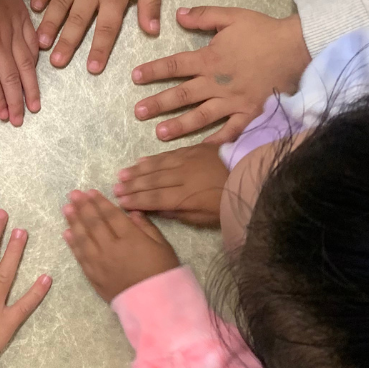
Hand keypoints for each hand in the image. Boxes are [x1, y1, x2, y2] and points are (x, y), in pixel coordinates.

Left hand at [0, 0, 38, 125]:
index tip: (2, 118)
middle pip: (10, 78)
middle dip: (16, 102)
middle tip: (19, 120)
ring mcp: (14, 31)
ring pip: (25, 65)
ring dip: (30, 88)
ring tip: (34, 106)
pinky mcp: (23, 20)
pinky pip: (32, 44)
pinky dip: (35, 62)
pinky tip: (37, 74)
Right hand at [31, 0, 163, 73]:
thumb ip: (150, 5)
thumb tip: (152, 32)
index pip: (106, 28)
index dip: (99, 50)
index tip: (91, 69)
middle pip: (77, 20)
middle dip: (66, 43)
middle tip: (56, 62)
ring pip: (59, 2)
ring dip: (49, 24)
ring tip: (40, 42)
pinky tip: (34, 7)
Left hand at [63, 190, 178, 301]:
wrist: (155, 306)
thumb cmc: (163, 273)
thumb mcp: (162, 246)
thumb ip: (146, 227)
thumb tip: (131, 212)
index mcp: (130, 238)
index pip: (111, 215)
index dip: (99, 202)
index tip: (90, 192)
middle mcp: (111, 248)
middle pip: (94, 224)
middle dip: (82, 207)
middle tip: (73, 195)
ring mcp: (100, 263)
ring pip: (83, 238)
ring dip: (73, 222)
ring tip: (66, 209)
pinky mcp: (94, 277)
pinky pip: (80, 257)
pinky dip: (73, 244)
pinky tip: (67, 233)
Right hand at [114, 144, 229, 226]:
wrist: (253, 174)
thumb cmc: (231, 202)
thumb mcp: (208, 217)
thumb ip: (181, 213)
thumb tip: (157, 211)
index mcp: (186, 196)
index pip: (155, 199)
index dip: (136, 201)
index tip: (120, 202)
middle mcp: (183, 177)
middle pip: (152, 181)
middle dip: (132, 185)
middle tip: (114, 188)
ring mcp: (188, 161)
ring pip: (157, 166)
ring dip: (138, 171)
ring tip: (122, 174)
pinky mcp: (195, 150)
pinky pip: (169, 154)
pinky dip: (153, 158)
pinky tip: (142, 161)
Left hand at [132, 7, 310, 143]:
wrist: (296, 48)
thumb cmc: (264, 32)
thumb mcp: (232, 16)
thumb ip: (204, 16)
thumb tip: (178, 14)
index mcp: (210, 59)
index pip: (175, 65)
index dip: (153, 71)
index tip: (135, 77)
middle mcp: (216, 83)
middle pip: (182, 95)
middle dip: (157, 104)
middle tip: (138, 113)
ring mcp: (232, 101)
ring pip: (201, 116)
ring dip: (179, 126)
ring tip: (160, 133)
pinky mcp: (249, 113)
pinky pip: (231, 131)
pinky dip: (217, 141)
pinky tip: (201, 149)